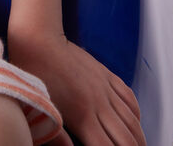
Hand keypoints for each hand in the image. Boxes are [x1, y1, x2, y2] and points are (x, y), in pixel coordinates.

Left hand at [9, 30, 145, 145]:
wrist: (39, 38)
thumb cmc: (33, 72)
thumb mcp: (40, 110)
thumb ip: (57, 136)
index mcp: (82, 116)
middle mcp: (99, 103)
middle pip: (126, 138)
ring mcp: (104, 87)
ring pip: (132, 119)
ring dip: (139, 137)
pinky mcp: (105, 74)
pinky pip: (129, 96)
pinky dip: (136, 113)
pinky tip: (136, 122)